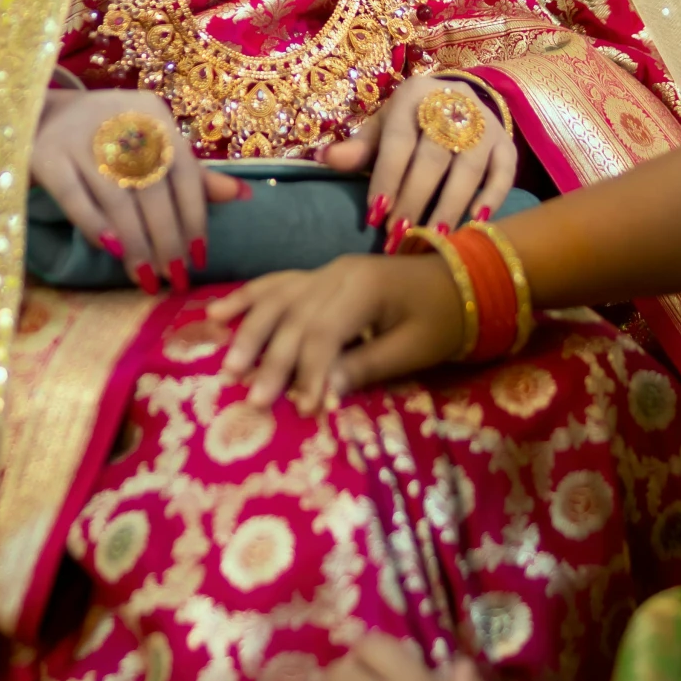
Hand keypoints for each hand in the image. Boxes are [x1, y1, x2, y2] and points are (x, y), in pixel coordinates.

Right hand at [30, 87, 241, 291]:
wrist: (39, 114)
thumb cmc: (108, 136)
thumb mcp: (151, 144)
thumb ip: (192, 174)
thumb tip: (242, 196)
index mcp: (153, 112)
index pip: (184, 171)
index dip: (195, 218)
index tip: (200, 258)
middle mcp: (119, 118)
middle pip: (153, 189)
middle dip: (167, 239)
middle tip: (175, 278)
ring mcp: (79, 135)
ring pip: (118, 200)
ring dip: (136, 244)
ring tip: (147, 277)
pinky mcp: (46, 155)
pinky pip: (76, 200)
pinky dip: (97, 228)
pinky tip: (114, 253)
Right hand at [212, 246, 465, 411]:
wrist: (463, 278)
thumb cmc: (443, 318)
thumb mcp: (414, 349)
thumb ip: (366, 366)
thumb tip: (322, 392)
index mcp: (364, 288)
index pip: (324, 332)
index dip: (310, 372)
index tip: (303, 408)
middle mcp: (337, 274)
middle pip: (294, 318)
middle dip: (272, 360)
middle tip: (253, 399)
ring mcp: (325, 272)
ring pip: (277, 300)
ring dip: (249, 332)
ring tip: (229, 365)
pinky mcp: (321, 276)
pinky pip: (277, 284)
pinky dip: (247, 299)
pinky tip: (217, 314)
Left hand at [322, 75, 515, 249]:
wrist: (458, 100)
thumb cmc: (411, 122)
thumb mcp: (384, 127)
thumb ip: (359, 147)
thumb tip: (325, 159)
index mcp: (414, 96)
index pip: (399, 141)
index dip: (387, 179)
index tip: (375, 216)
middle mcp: (453, 104)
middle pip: (434, 156)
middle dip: (415, 198)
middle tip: (400, 234)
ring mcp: (485, 124)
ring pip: (469, 166)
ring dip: (450, 204)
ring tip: (434, 236)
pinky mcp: (507, 143)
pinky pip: (504, 171)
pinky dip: (492, 196)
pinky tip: (477, 222)